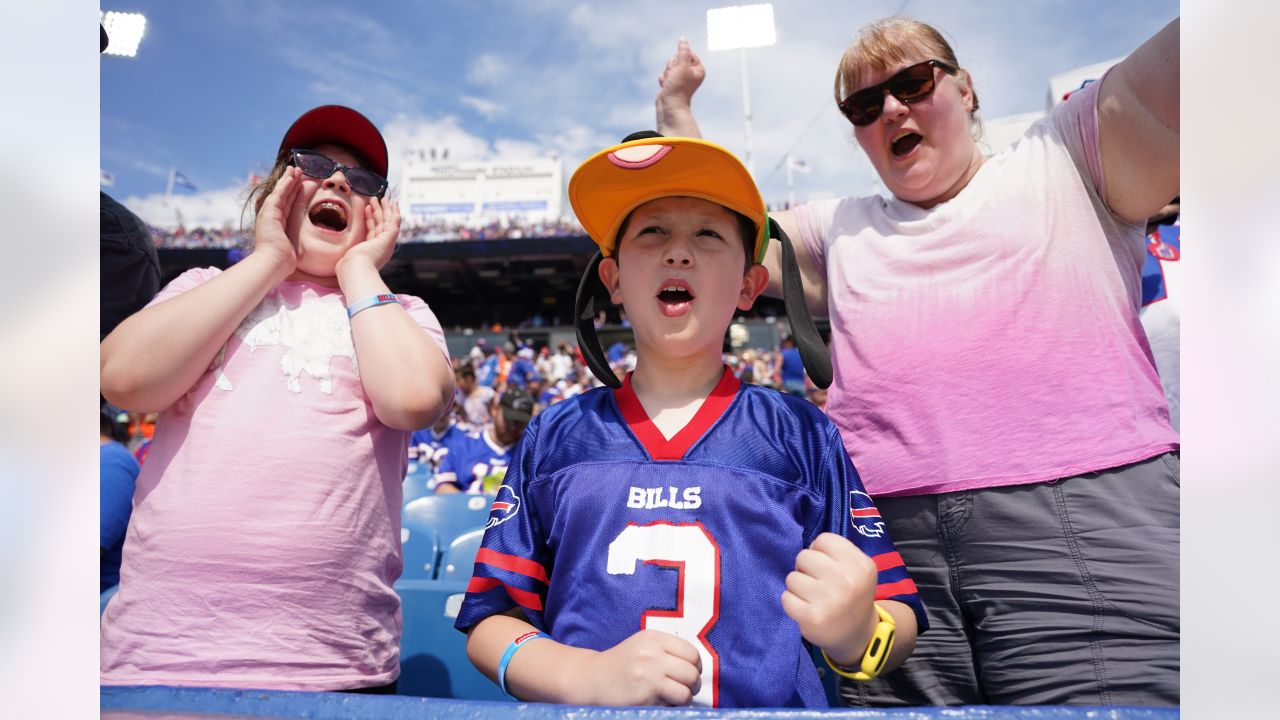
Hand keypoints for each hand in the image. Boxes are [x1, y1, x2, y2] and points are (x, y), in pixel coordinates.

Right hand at [252, 166, 301, 272]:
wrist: (273, 263)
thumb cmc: (283, 261)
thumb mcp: (291, 248)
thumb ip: (293, 243)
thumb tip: (301, 249)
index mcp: (276, 225)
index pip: (286, 205)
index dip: (292, 193)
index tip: (299, 183)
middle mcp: (271, 218)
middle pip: (283, 196)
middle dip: (290, 183)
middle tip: (297, 170)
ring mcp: (268, 215)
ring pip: (280, 193)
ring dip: (287, 180)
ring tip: (295, 169)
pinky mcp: (269, 213)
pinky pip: (278, 196)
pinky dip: (284, 186)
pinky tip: (290, 178)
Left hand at [336, 196, 400, 274]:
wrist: (355, 270)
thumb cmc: (348, 268)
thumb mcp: (347, 259)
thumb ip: (347, 258)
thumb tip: (339, 263)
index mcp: (372, 252)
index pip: (373, 232)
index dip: (370, 220)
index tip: (367, 209)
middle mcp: (381, 248)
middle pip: (381, 225)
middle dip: (379, 212)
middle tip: (376, 199)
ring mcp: (386, 243)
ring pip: (388, 222)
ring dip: (385, 209)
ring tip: (381, 197)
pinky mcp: (389, 238)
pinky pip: (394, 222)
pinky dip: (395, 212)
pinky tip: (393, 203)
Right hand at [576, 629, 700, 705]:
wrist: (592, 679)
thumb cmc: (623, 664)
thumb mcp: (643, 646)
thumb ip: (669, 651)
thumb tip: (698, 668)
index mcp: (654, 638)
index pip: (692, 654)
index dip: (695, 667)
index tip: (688, 674)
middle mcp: (651, 655)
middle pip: (692, 673)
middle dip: (693, 685)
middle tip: (683, 690)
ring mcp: (647, 676)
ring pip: (685, 692)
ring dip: (683, 699)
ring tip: (672, 699)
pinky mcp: (643, 698)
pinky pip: (670, 706)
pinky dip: (669, 708)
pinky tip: (657, 703)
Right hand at [657, 37, 704, 103]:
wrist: (669, 105)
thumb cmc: (678, 86)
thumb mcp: (682, 64)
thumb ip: (683, 50)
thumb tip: (683, 39)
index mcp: (698, 69)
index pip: (687, 53)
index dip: (681, 58)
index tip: (681, 69)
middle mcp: (691, 73)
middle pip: (677, 58)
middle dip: (672, 66)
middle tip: (675, 77)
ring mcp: (681, 78)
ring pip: (669, 66)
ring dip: (667, 72)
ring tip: (670, 82)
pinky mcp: (672, 83)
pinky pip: (664, 74)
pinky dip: (663, 79)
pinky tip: (666, 86)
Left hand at [781, 532, 878, 666]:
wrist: (858, 635)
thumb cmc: (852, 595)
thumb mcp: (857, 569)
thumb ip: (835, 553)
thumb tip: (807, 549)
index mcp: (859, 564)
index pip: (823, 540)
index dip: (820, 552)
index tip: (826, 566)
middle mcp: (846, 580)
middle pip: (804, 556)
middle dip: (806, 569)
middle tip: (818, 584)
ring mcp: (828, 600)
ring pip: (792, 577)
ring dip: (798, 587)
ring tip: (813, 598)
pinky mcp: (812, 618)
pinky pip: (786, 598)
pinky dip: (792, 603)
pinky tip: (807, 610)